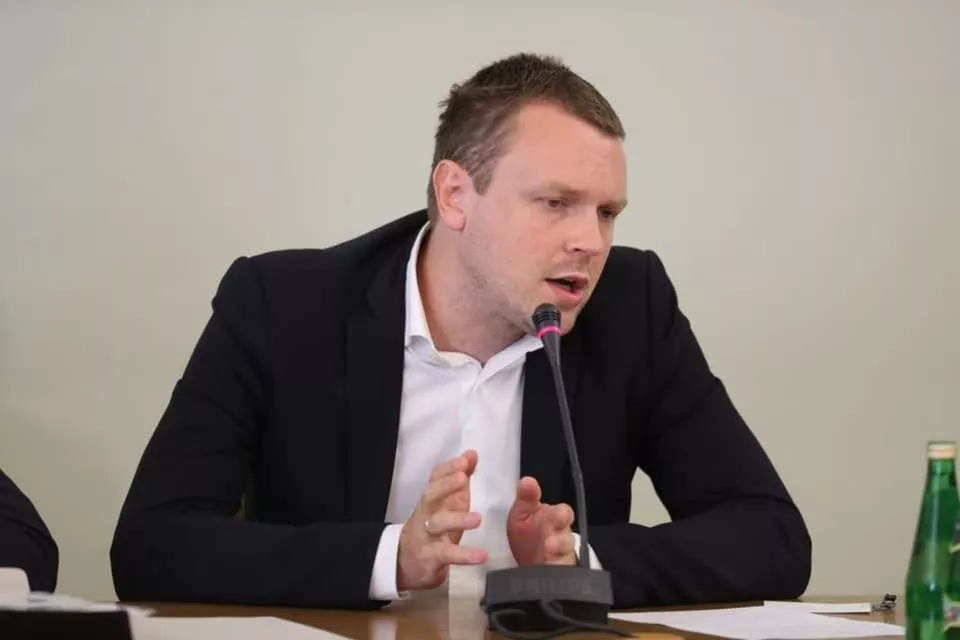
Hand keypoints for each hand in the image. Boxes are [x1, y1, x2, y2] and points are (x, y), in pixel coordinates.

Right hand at [397, 450, 487, 590]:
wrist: (408, 561)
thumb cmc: (435, 524)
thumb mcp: (448, 500)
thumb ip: (460, 477)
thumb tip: (471, 453)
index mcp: (432, 498)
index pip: (435, 478)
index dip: (448, 468)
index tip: (464, 460)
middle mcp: (426, 513)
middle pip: (430, 495)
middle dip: (445, 485)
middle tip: (462, 478)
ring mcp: (427, 535)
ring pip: (438, 524)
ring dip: (457, 519)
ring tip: (478, 518)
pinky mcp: (432, 557)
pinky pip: (448, 555)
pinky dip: (464, 556)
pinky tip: (481, 555)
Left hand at [507, 476, 576, 566]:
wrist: (527, 564)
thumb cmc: (528, 534)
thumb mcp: (522, 513)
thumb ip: (526, 497)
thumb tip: (527, 480)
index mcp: (554, 519)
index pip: (564, 513)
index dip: (560, 515)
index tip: (552, 513)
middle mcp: (561, 538)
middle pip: (568, 539)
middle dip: (560, 541)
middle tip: (549, 543)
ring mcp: (560, 559)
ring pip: (564, 560)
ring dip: (555, 560)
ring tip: (546, 557)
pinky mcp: (558, 575)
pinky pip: (560, 574)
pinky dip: (553, 572)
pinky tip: (546, 570)